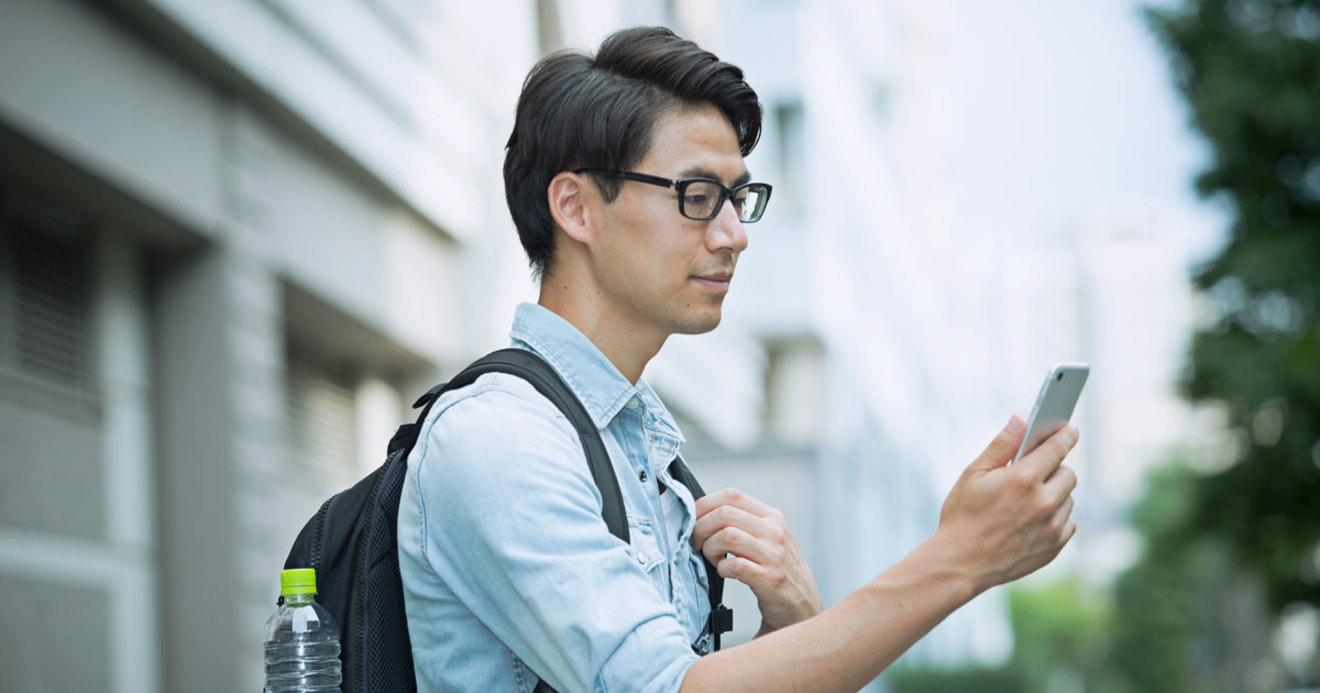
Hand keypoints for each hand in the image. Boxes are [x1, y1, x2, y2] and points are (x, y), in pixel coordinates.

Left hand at [692, 489, 822, 634]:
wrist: (802, 604)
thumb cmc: (775, 568)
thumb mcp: (766, 537)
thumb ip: (742, 522)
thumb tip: (700, 513)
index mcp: (771, 516)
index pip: (732, 495)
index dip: (704, 505)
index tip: (693, 521)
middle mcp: (775, 531)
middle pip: (725, 513)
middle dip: (701, 528)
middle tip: (697, 543)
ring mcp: (774, 554)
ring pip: (727, 536)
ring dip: (710, 548)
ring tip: (712, 558)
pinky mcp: (770, 578)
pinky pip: (734, 565)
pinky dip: (721, 568)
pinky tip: (724, 572)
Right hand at [935, 415, 1078, 592]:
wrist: (960, 563)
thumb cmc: (962, 515)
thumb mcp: (973, 473)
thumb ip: (1001, 444)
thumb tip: (1020, 420)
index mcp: (1023, 478)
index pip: (1057, 448)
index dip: (1065, 435)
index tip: (1070, 430)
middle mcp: (1044, 501)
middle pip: (1068, 473)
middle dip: (1054, 468)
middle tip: (1033, 473)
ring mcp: (1052, 527)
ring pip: (1068, 499)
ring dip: (1054, 494)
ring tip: (1027, 500)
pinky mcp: (1054, 547)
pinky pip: (1068, 523)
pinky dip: (1055, 518)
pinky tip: (1032, 520)